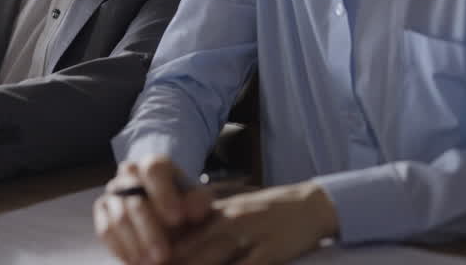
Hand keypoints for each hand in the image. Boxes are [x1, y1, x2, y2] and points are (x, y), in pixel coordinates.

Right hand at [94, 156, 213, 264]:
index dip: (164, 193)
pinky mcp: (103, 211)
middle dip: (149, 229)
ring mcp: (114, 192)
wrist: (174, 222)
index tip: (177, 218)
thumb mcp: (199, 204)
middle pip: (133, 199)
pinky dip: (121, 249)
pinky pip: (105, 230)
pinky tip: (136, 262)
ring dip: (135, 244)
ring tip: (152, 263)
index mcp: (155, 166)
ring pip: (118, 218)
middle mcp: (129, 174)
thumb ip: (198, 202)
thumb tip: (189, 209)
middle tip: (165, 254)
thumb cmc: (186, 208)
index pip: (153, 169)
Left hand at [170, 181, 338, 264]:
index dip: (157, 258)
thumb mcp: (230, 214)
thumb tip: (170, 250)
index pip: (177, 238)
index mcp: (214, 214)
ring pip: (210, 263)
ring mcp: (248, 237)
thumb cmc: (264, 214)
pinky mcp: (269, 252)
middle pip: (188, 254)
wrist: (308, 206)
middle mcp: (226, 223)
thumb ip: (203, 231)